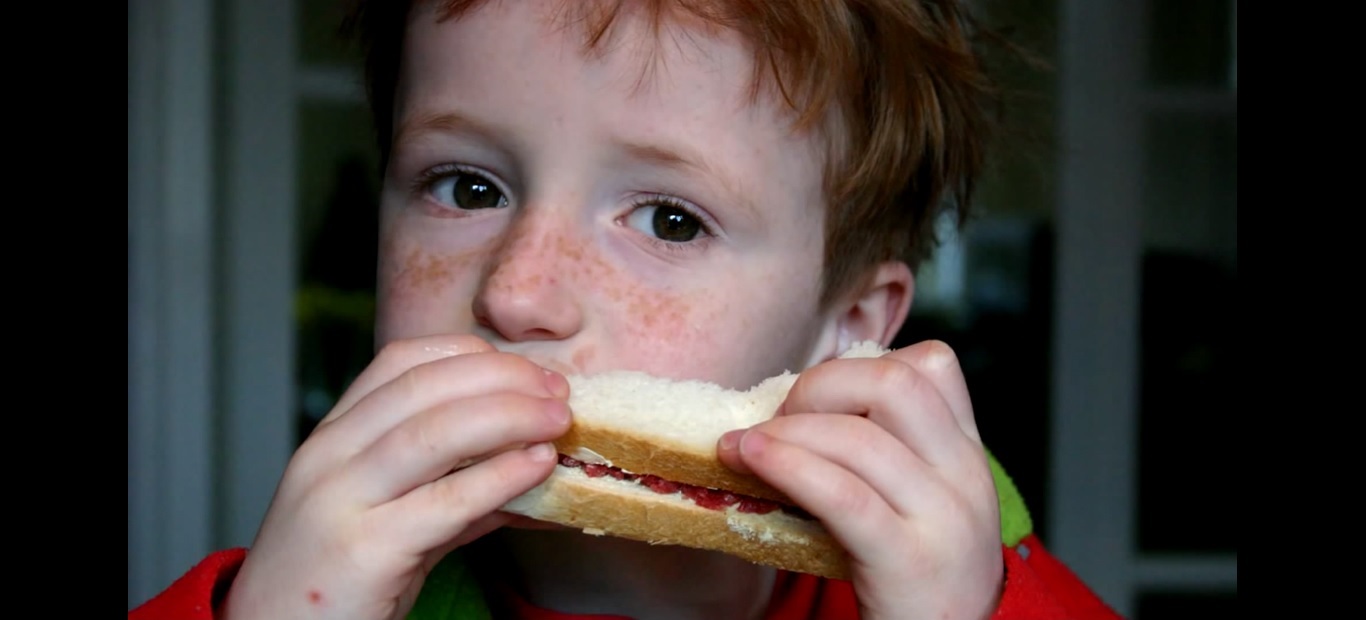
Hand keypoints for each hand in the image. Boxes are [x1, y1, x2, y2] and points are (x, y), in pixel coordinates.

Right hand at [219, 334, 571, 619]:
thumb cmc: (335, 581)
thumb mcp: (392, 519)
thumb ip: (456, 489)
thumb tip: (533, 466)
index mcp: (332, 438)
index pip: (401, 362)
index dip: (471, 355)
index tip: (524, 369)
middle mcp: (329, 458)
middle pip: (425, 389)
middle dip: (502, 380)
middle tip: (557, 392)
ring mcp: (340, 501)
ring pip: (433, 434)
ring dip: (509, 417)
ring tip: (557, 422)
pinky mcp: (362, 551)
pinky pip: (443, 502)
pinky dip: (499, 477)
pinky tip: (536, 468)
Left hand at [718, 341, 1002, 619]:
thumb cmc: (912, 576)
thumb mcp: (916, 501)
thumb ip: (882, 453)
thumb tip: (790, 409)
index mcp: (964, 454)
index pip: (931, 365)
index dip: (862, 366)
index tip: (818, 400)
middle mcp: (965, 477)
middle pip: (894, 383)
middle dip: (821, 386)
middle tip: (781, 418)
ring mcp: (943, 518)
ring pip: (858, 438)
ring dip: (785, 432)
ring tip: (743, 447)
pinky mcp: (909, 560)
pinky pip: (843, 496)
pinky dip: (788, 466)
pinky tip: (751, 462)